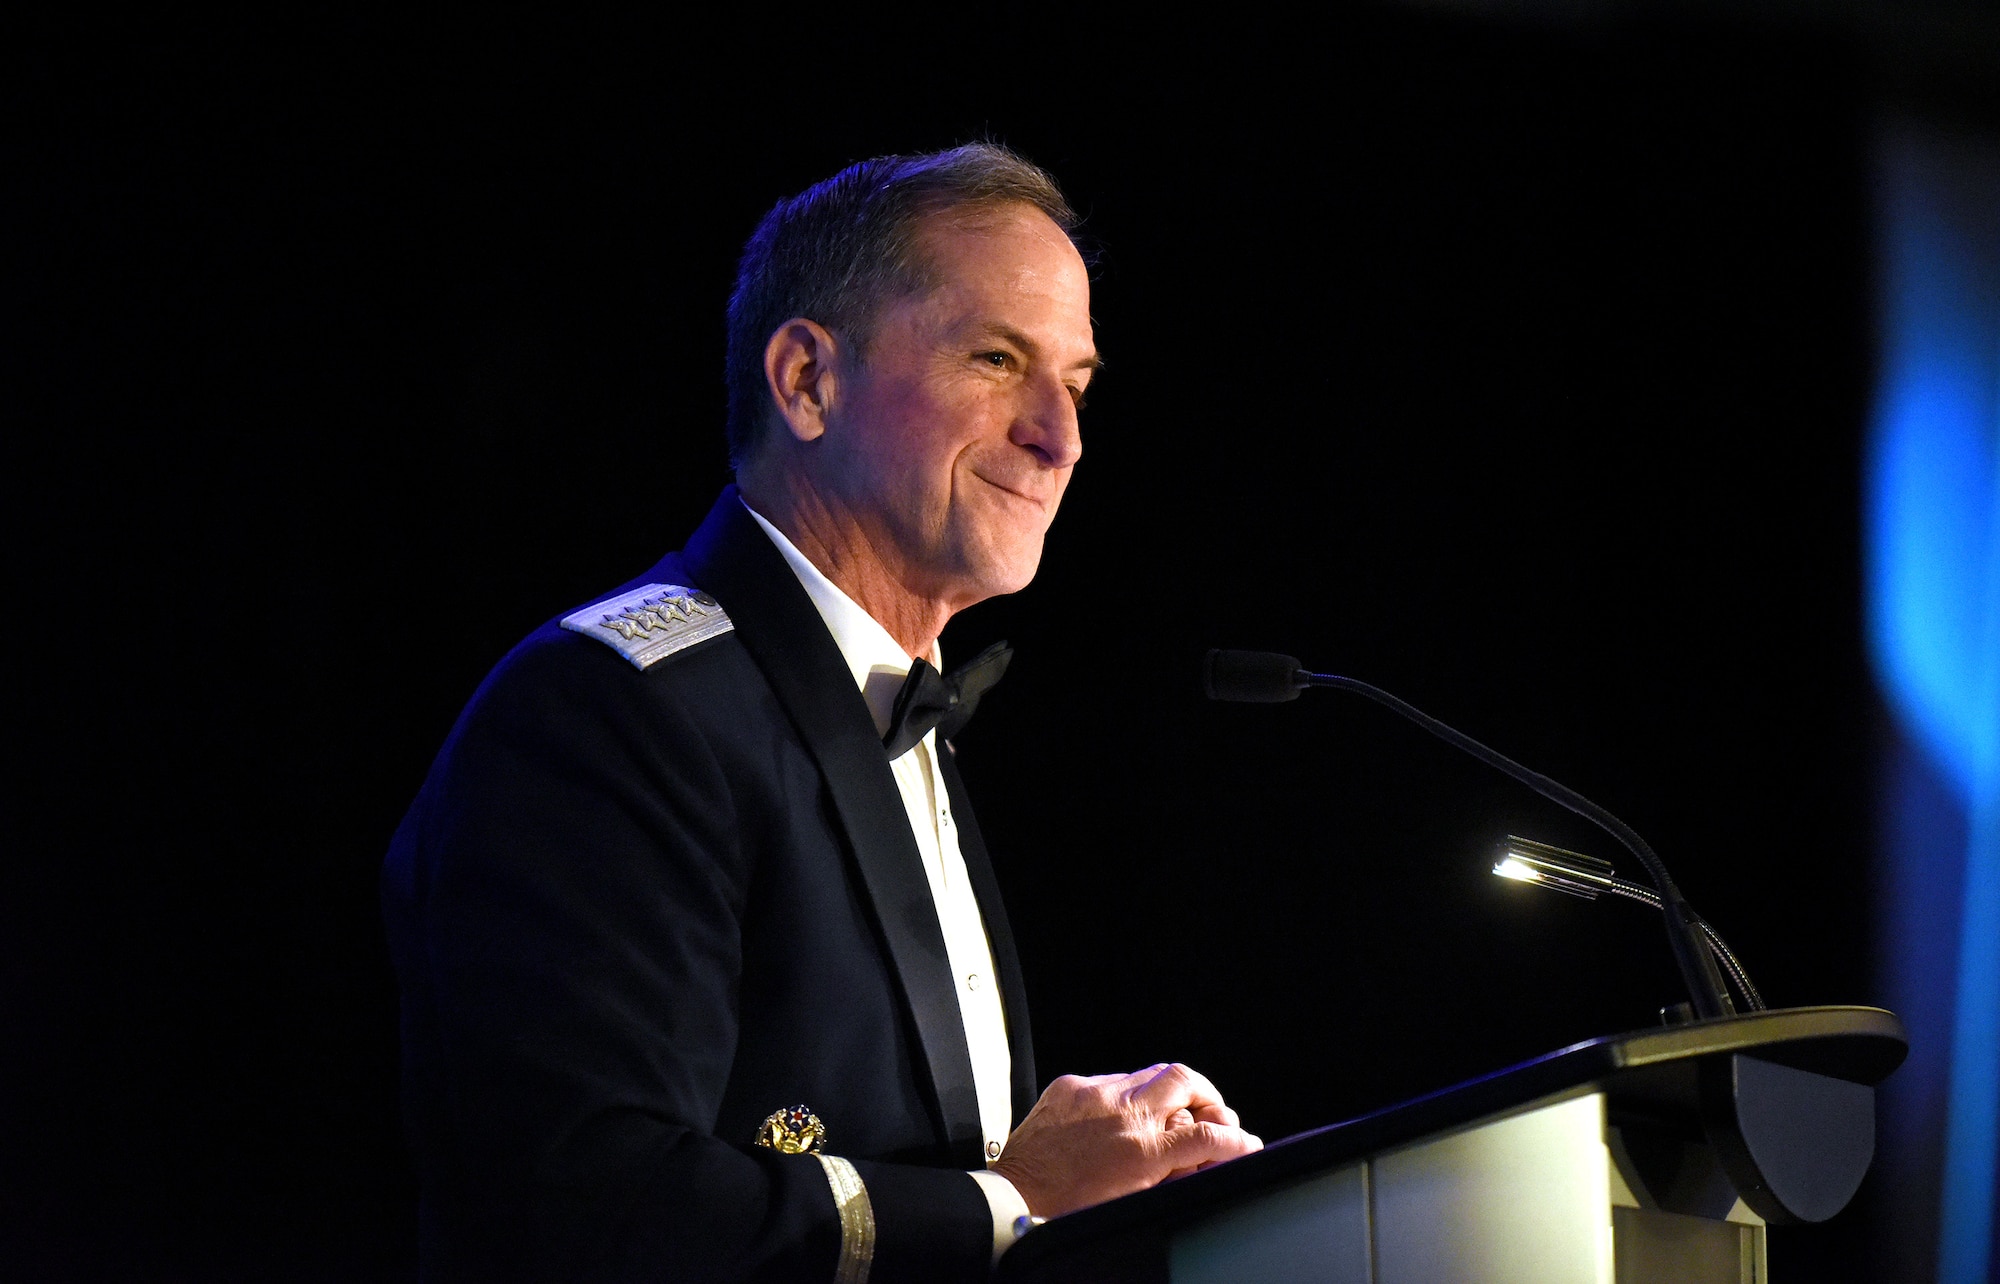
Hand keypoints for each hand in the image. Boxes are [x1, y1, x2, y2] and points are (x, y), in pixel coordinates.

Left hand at [990, 1062, 1263, 1217]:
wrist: (1014, 1198)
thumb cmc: (1070, 1209)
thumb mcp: (1134, 1200)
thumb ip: (1174, 1175)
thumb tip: (1203, 1161)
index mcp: (1140, 1152)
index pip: (1206, 1135)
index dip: (1234, 1140)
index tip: (1244, 1144)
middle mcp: (1120, 1114)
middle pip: (1184, 1080)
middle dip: (1207, 1095)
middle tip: (1212, 1114)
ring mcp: (1093, 1093)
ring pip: (1149, 1074)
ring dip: (1165, 1094)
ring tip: (1166, 1117)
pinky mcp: (1069, 1085)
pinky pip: (1112, 1079)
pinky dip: (1125, 1096)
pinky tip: (1119, 1119)